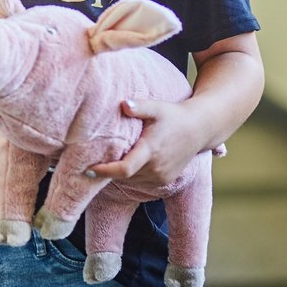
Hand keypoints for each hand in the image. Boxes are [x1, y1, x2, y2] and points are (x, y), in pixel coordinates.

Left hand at [86, 98, 205, 186]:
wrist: (199, 128)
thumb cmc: (174, 115)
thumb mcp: (157, 108)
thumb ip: (140, 107)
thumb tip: (124, 104)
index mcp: (151, 150)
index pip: (124, 169)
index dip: (105, 171)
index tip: (88, 169)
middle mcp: (156, 167)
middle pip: (124, 176)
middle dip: (106, 171)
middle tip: (88, 162)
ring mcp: (162, 176)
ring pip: (131, 181)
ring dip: (117, 175)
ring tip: (103, 162)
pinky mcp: (165, 180)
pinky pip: (141, 181)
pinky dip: (129, 176)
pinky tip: (122, 164)